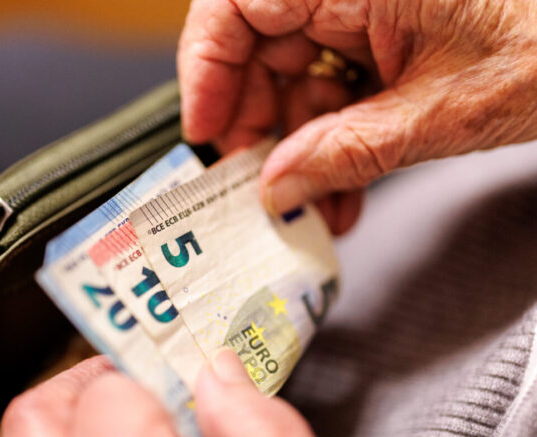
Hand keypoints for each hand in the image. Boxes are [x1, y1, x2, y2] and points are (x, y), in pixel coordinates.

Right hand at [178, 0, 536, 232]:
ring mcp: (368, 3)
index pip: (237, 5)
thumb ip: (345, 154)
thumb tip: (276, 187)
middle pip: (260, 48)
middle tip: (267, 189)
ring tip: (318, 206)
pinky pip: (335, 80)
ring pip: (297, 73)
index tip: (205, 133)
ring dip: (303, 148)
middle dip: (262, 129)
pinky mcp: (386, 27)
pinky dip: (334, 135)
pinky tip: (343, 184)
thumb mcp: (442, 114)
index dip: (206, 71)